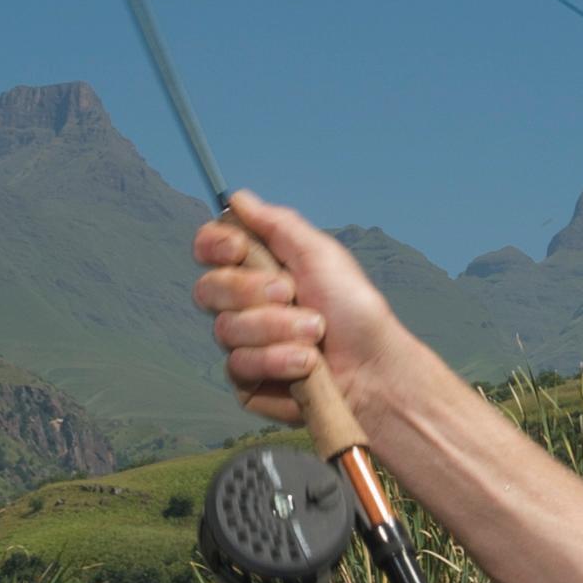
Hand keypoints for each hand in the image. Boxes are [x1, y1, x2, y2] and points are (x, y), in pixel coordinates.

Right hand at [190, 192, 392, 423]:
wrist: (374, 367)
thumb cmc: (354, 310)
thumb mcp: (320, 255)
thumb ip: (277, 224)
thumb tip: (237, 198)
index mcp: (257, 270)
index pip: (210, 249)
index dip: (214, 246)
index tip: (238, 249)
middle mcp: (244, 307)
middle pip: (208, 289)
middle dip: (251, 291)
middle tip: (291, 293)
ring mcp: (243, 345)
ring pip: (226, 331)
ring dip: (276, 329)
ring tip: (315, 334)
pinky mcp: (248, 383)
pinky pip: (239, 368)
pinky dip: (277, 361)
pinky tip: (305, 364)